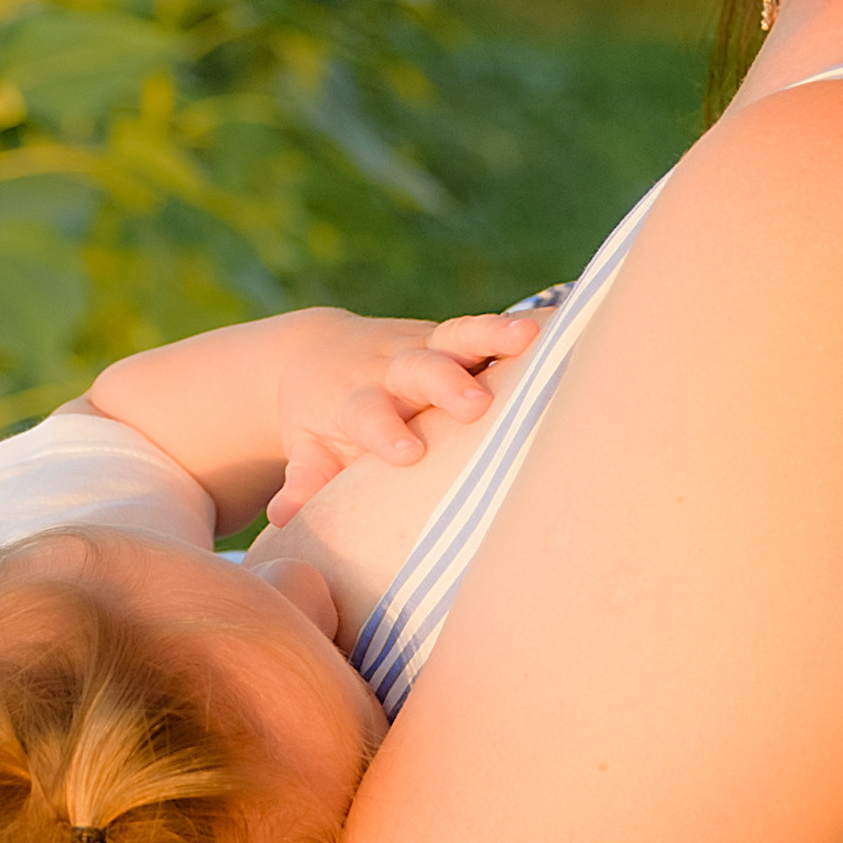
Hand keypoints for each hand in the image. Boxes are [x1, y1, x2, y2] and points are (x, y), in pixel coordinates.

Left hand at [267, 309, 539, 526]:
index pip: (367, 414)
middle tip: (474, 404)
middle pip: (418, 370)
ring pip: (458, 336)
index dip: (385, 431)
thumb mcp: (308, 449)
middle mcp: (391, 368)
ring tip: (529, 336)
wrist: (318, 353)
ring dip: (491, 335)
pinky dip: (519, 326)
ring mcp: (427, 347)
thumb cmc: (322, 420)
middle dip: (445, 383)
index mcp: (353, 399)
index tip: (406, 452)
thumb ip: (304, 481)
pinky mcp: (456, 338)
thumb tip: (283, 518)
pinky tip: (559, 324)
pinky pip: (489, 329)